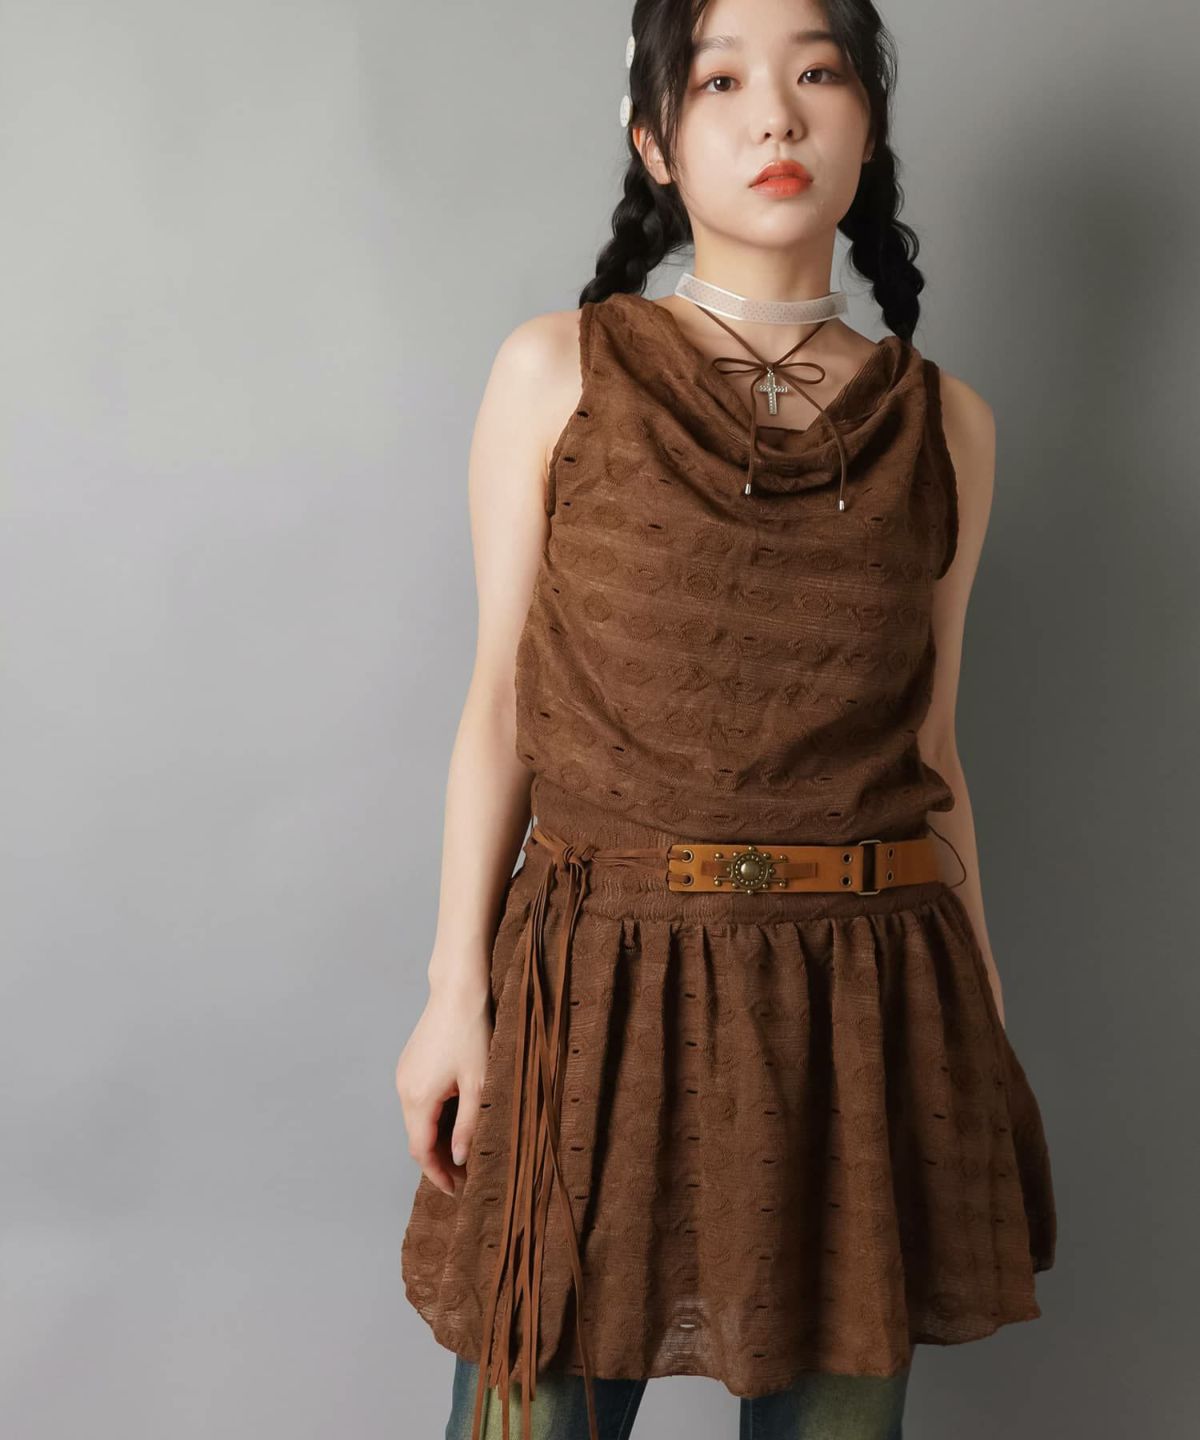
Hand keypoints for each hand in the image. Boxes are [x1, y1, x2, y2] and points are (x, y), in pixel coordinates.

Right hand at [395, 978, 492, 1196]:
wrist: (458, 990)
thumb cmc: (472, 1033)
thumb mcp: (478, 1083)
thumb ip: (468, 1126)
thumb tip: (457, 1159)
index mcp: (418, 1098)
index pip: (421, 1151)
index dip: (437, 1175)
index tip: (456, 1191)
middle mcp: (404, 1089)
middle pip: (417, 1138)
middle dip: (438, 1160)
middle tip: (466, 1175)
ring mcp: (404, 1075)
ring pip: (417, 1120)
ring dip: (436, 1138)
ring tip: (463, 1149)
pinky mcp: (409, 1064)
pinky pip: (417, 1101)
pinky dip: (433, 1117)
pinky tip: (454, 1118)